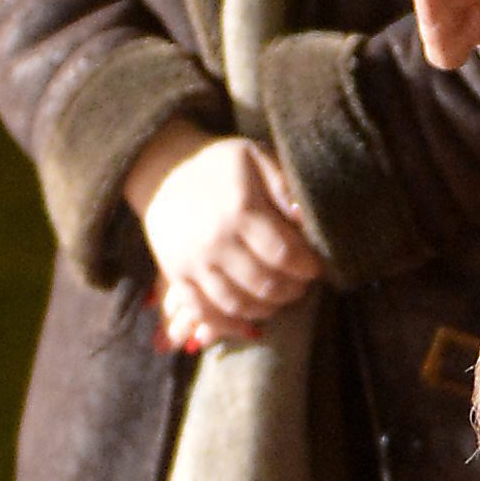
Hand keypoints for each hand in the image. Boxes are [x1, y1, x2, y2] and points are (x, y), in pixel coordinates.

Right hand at [130, 125, 320, 346]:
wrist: (163, 171)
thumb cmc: (219, 165)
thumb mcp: (255, 156)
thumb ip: (283, 184)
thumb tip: (306, 218)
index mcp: (241, 209)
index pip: (285, 254)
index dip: (306, 267)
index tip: (316, 267)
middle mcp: (216, 240)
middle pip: (265, 283)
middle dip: (292, 289)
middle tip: (301, 285)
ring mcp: (194, 261)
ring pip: (238, 303)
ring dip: (267, 308)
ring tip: (279, 298)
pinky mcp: (177, 275)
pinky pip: (204, 312)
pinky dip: (230, 324)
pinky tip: (249, 321)